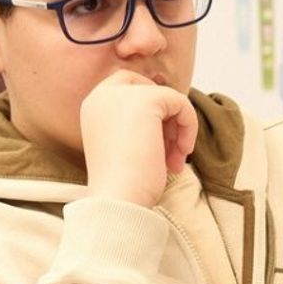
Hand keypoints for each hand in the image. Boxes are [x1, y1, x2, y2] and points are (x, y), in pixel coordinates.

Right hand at [80, 70, 198, 206]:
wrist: (118, 197)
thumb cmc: (124, 185)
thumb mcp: (125, 147)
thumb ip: (137, 125)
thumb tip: (172, 113)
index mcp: (93, 107)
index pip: (127, 86)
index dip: (151, 108)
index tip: (160, 137)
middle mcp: (103, 95)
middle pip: (150, 91)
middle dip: (166, 121)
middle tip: (170, 153)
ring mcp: (123, 94)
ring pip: (168, 99)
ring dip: (178, 130)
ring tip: (175, 161)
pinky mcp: (146, 99)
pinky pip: (180, 102)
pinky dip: (189, 127)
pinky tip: (181, 153)